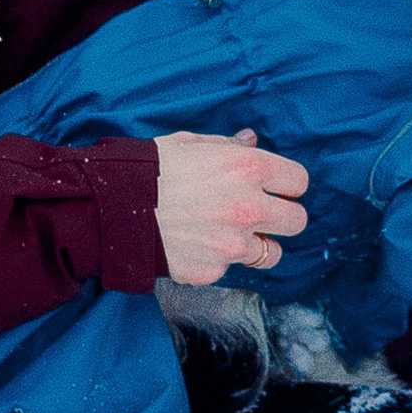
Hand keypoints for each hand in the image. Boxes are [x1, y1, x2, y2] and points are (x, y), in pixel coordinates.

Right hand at [155, 127, 309, 285]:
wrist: (113, 208)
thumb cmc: (150, 170)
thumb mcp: (191, 145)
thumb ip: (229, 146)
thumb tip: (252, 142)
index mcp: (248, 168)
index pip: (298, 182)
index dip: (287, 185)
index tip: (275, 188)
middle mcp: (249, 207)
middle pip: (297, 221)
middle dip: (282, 217)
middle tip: (260, 214)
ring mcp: (233, 244)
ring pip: (271, 253)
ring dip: (257, 245)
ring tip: (229, 235)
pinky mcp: (214, 271)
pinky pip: (229, 268)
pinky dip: (217, 260)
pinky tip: (194, 245)